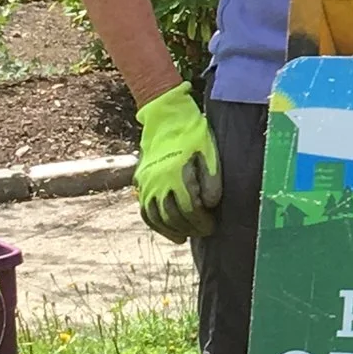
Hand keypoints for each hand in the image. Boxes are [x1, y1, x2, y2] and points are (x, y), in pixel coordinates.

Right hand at [135, 81, 221, 241]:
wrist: (166, 117)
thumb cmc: (194, 135)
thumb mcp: (209, 153)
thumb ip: (211, 180)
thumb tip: (209, 206)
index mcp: (176, 175)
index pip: (189, 209)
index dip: (201, 222)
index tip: (212, 226)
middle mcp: (157, 182)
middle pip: (173, 216)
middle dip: (190, 228)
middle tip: (204, 231)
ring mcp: (146, 183)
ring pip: (155, 217)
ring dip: (171, 230)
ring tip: (185, 236)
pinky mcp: (140, 182)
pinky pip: (144, 210)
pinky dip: (155, 223)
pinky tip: (167, 229)